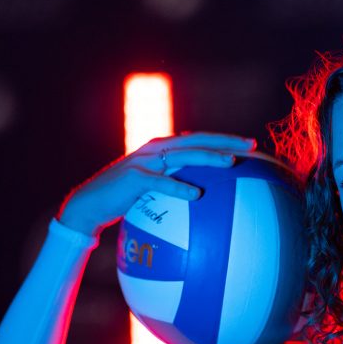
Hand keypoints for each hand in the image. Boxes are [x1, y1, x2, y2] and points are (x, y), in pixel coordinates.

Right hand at [56, 132, 258, 236]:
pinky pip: (160, 183)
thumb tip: (206, 196)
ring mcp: (144, 161)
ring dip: (208, 157)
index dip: (225, 139)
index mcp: (163, 149)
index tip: (251, 144)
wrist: (91, 203)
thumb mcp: (154, 188)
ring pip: (183, 155)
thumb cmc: (127, 198)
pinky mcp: (133, 178)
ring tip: (231, 162)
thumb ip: (176, 182)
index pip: (199, 139)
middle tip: (251, 145)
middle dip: (225, 140)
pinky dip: (178, 188)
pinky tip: (197, 195)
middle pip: (196, 140)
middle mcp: (156, 149)